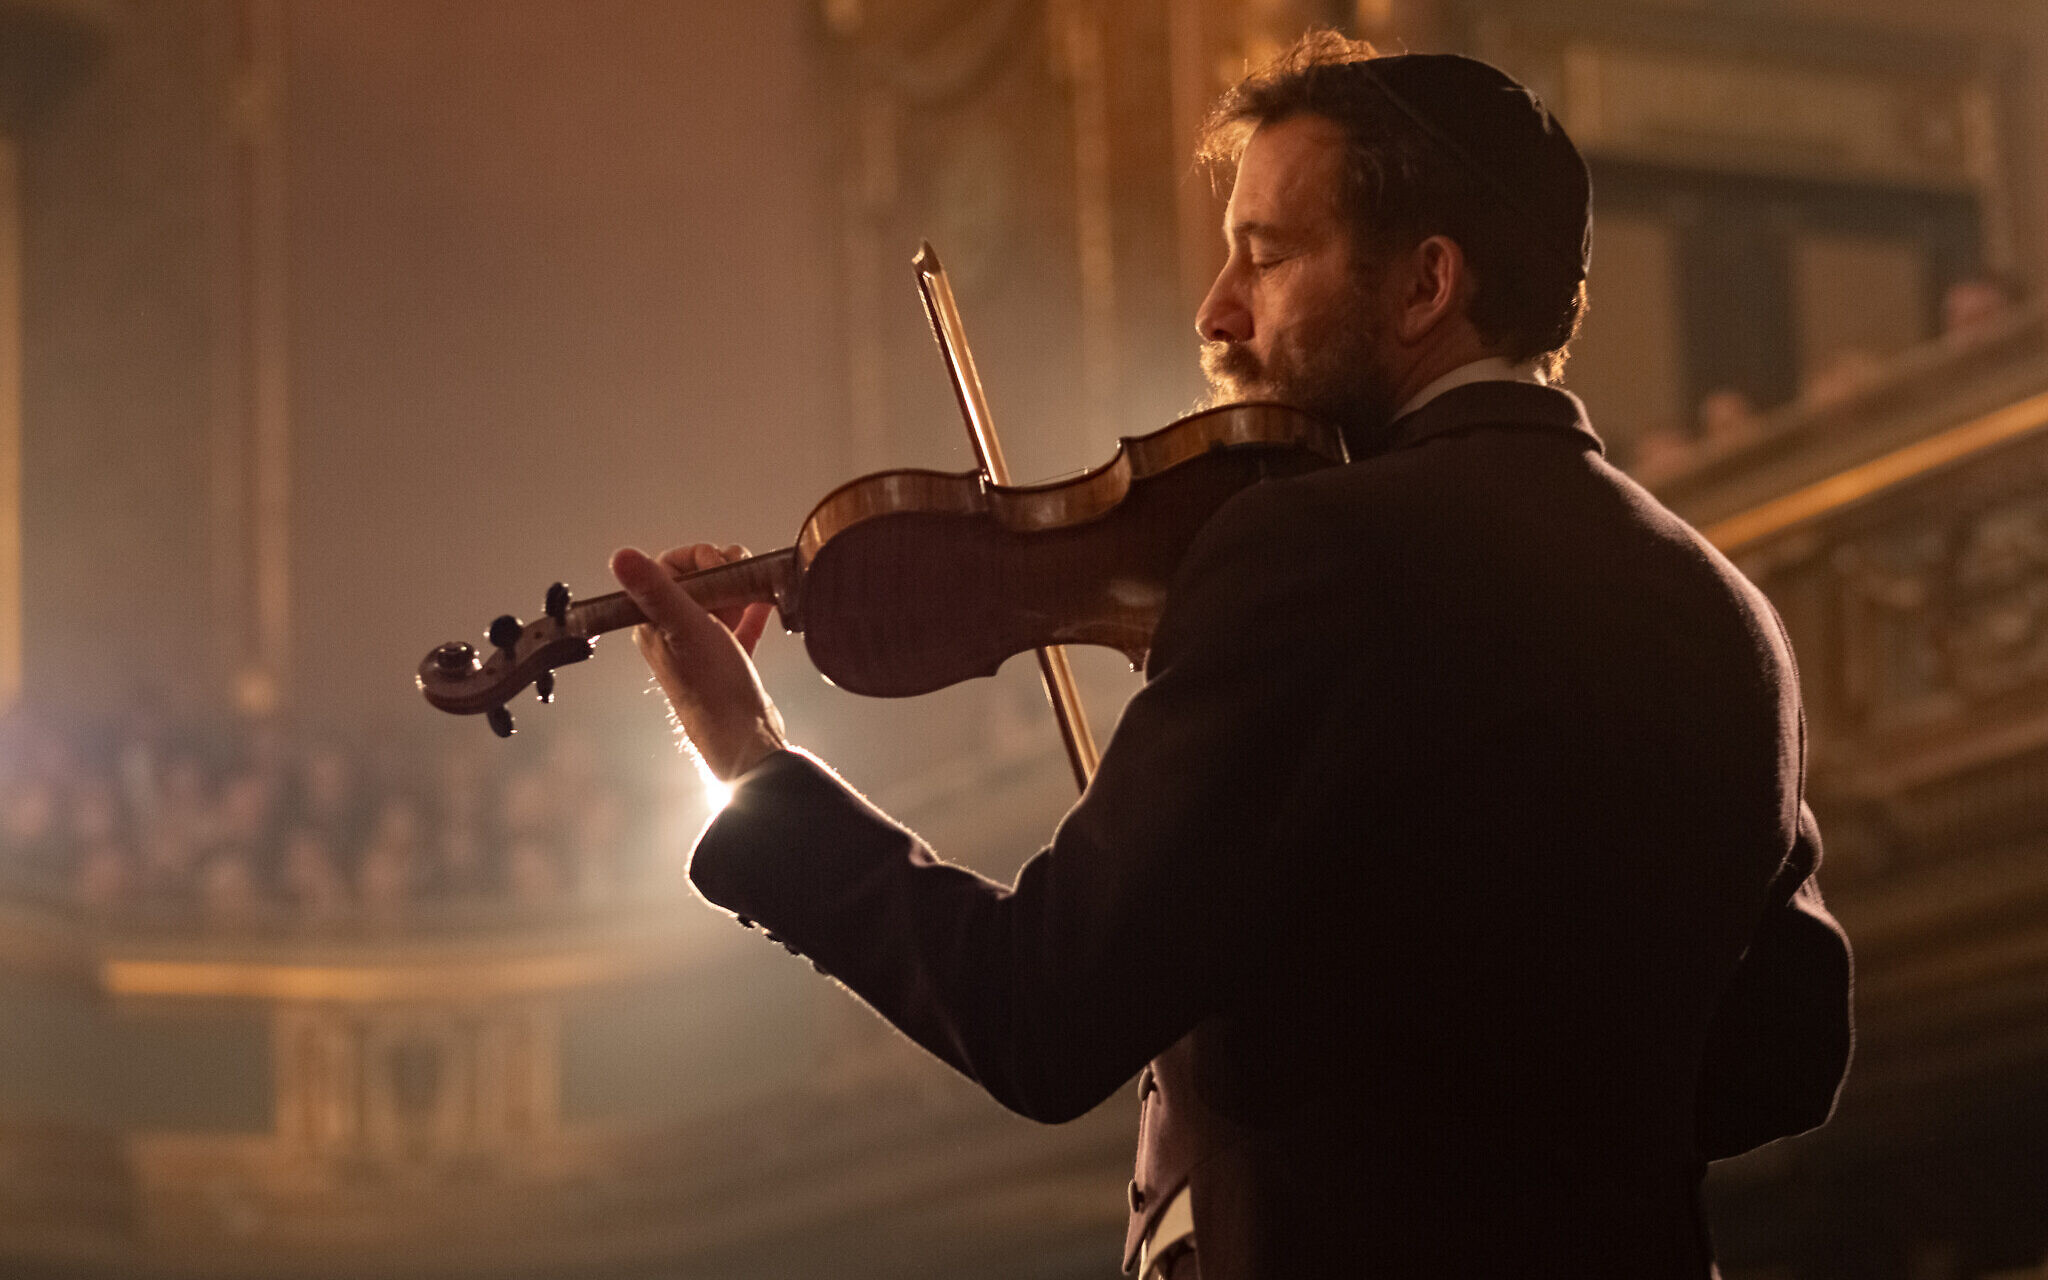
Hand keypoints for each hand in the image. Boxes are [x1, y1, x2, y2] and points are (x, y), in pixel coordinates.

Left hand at [610, 544, 787, 780]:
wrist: (742, 736)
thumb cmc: (711, 685)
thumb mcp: (684, 626)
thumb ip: (655, 589)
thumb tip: (621, 557)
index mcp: (653, 622)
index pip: (669, 567)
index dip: (699, 558)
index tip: (721, 565)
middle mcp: (672, 631)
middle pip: (698, 580)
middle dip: (725, 569)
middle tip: (742, 578)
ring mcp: (700, 645)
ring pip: (720, 598)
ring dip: (741, 586)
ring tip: (757, 589)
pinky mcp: (727, 658)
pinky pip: (741, 622)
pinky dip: (754, 609)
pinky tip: (767, 603)